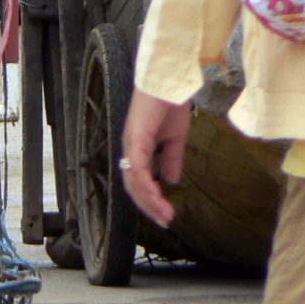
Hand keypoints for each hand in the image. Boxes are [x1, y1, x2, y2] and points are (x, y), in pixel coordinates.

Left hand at [119, 89, 191, 226]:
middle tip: (165, 221)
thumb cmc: (169, 105)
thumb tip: (171, 181)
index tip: (165, 215)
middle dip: (149, 206)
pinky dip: (146, 184)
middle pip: (134, 186)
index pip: (139, 181)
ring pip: (134, 181)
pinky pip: (138, 167)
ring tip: (164, 215)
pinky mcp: (135, 138)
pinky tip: (157, 196)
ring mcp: (130, 144)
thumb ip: (171, 159)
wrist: (169, 83)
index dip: (150, 199)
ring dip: (149, 200)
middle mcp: (130, 149)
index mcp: (138, 149)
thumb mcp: (174, 138)